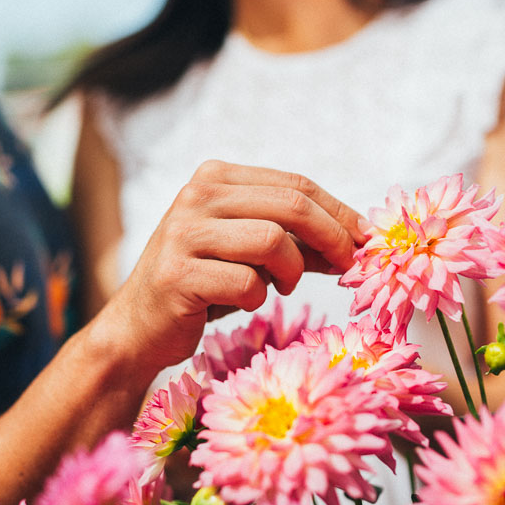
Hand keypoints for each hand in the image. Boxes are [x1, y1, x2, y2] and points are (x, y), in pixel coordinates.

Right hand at [91, 160, 365, 372]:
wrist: (139, 326)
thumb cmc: (203, 286)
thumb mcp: (251, 253)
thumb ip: (297, 240)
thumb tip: (358, 240)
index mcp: (215, 178)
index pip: (295, 184)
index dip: (338, 212)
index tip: (365, 238)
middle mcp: (196, 196)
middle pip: (291, 205)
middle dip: (332, 237)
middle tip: (349, 265)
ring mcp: (183, 233)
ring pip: (273, 241)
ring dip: (291, 272)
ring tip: (278, 286)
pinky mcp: (177, 274)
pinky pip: (247, 284)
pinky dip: (257, 299)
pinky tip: (240, 302)